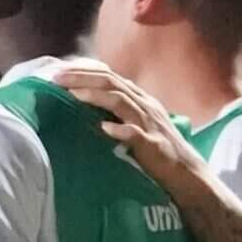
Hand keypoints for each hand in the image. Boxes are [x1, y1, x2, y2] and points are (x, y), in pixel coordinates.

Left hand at [48, 61, 197, 182]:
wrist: (185, 171)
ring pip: (121, 101)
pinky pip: (135, 134)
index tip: (59, 71)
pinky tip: (104, 129)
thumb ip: (117, 109)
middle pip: (111, 82)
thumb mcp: (136, 121)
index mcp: (139, 97)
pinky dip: (119, 130)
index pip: (109, 75)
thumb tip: (87, 100)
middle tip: (56, 78)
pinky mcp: (153, 144)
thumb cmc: (157, 147)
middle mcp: (144, 104)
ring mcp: (149, 123)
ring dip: (95, 96)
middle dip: (82, 77)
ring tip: (72, 94)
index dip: (84, 70)